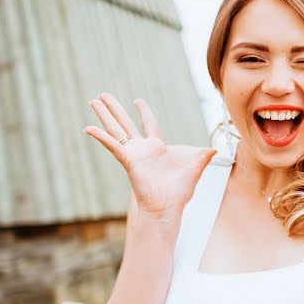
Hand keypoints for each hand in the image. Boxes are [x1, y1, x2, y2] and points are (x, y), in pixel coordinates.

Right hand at [84, 93, 215, 218]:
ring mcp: (133, 155)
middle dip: (115, 109)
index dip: (144, 112)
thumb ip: (202, 158)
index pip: (149, 125)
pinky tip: (88, 128)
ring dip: (104, 116)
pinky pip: (113, 146)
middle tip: (102, 95)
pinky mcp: (128, 161)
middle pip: (126, 123)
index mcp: (157, 149)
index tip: (137, 100)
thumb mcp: (194, 171)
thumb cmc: (178, 194)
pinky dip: (101, 137)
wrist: (167, 208)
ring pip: (116, 130)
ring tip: (93, 101)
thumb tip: (215, 149)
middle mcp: (142, 150)